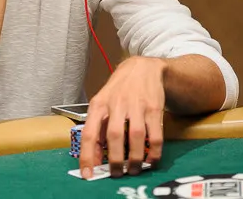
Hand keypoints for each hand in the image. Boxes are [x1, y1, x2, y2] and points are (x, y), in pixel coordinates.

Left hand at [79, 57, 165, 178]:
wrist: (142, 67)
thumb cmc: (119, 89)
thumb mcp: (102, 103)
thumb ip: (97, 128)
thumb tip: (93, 157)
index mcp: (99, 104)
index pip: (89, 133)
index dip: (87, 156)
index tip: (87, 174)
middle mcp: (117, 104)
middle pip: (114, 136)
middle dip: (115, 160)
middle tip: (116, 173)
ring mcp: (137, 105)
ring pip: (136, 137)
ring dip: (135, 159)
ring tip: (133, 170)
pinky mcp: (154, 109)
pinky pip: (155, 136)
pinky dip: (153, 152)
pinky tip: (150, 160)